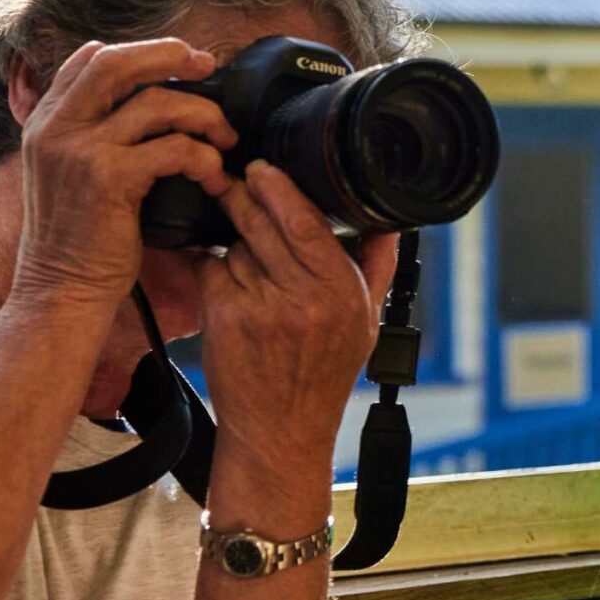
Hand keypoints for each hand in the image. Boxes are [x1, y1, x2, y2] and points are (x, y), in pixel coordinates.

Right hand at [9, 39, 234, 311]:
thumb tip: (143, 101)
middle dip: (170, 56)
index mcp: (46, 123)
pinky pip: (175, 148)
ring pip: (157, 102)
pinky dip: (206, 159)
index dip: (137, 51)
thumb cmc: (81, 238)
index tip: (179, 60)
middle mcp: (56, 129)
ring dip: (205, 116)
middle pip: (117, 63)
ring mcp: (79, 150)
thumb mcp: (71, 175)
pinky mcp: (108, 177)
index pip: (88, 60)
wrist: (63, 290)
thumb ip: (93, 135)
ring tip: (226, 140)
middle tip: (208, 67)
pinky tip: (216, 179)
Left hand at [198, 162, 395, 521]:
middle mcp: (303, 298)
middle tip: (237, 183)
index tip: (264, 170)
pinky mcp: (224, 318)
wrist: (280, 430)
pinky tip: (226, 282)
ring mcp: (260, 308)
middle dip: (246, 199)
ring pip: (237, 247)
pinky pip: (212, 271)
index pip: (309, 223)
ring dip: (235, 243)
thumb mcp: (366, 322)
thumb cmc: (324, 375)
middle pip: (265, 224)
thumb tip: (388, 222)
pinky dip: (214, 269)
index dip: (281, 189)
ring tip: (245, 259)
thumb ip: (376, 267)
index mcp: (342, 292)